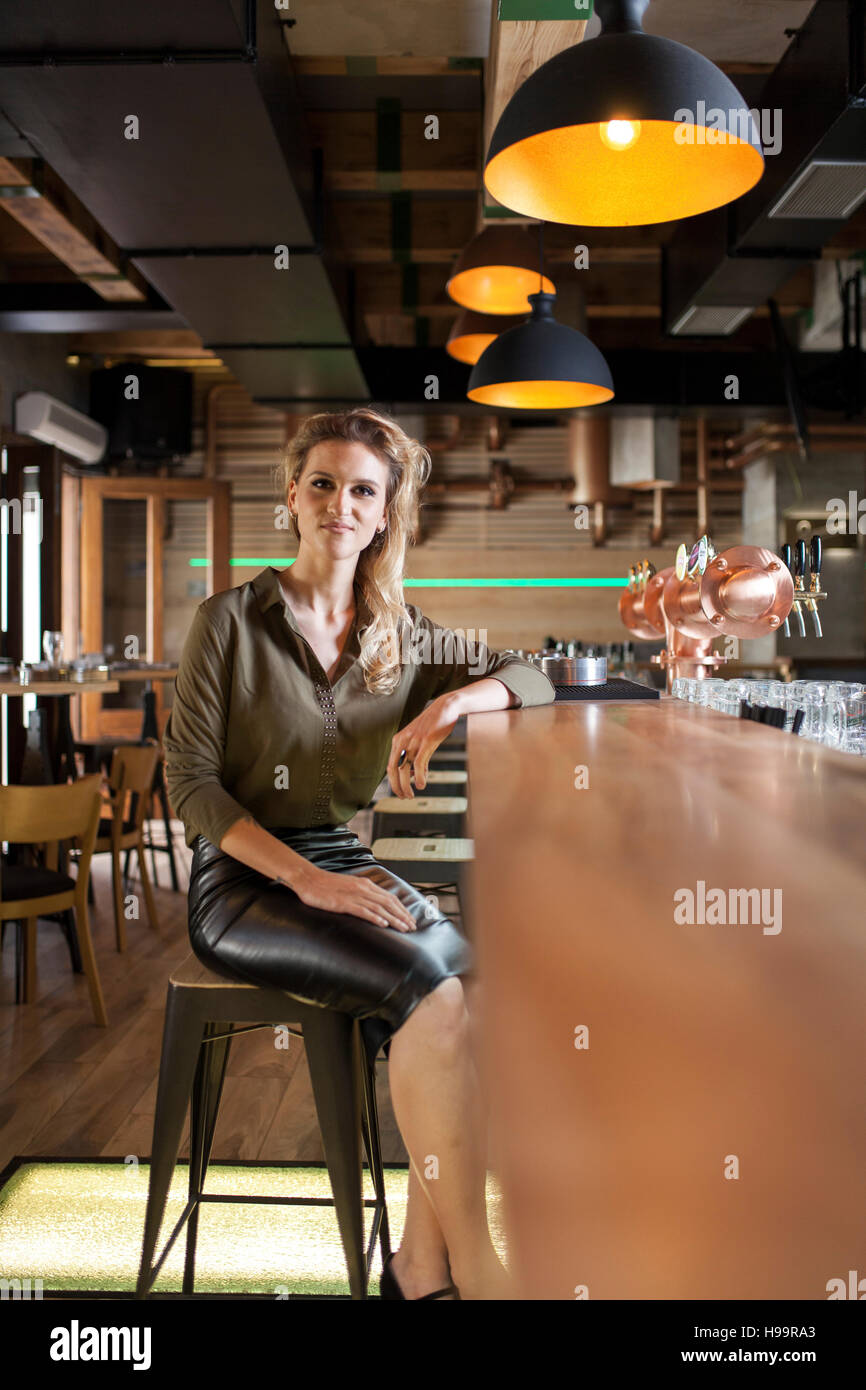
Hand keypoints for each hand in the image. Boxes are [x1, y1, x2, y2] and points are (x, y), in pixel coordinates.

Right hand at [292, 864, 416, 932]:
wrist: (308, 879)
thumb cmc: (326, 885)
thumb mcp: (349, 887)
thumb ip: (362, 894)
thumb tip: (374, 905)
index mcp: (365, 884)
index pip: (389, 897)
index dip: (402, 908)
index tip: (410, 918)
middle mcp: (363, 888)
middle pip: (389, 902)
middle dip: (403, 915)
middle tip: (412, 926)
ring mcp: (354, 895)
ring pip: (380, 908)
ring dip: (394, 919)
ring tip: (404, 928)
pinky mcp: (343, 902)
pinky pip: (362, 910)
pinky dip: (375, 917)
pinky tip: (383, 924)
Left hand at [387, 692, 460, 798]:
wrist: (446, 706)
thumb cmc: (434, 724)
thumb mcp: (421, 740)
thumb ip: (415, 756)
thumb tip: (415, 775)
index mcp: (398, 740)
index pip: (390, 766)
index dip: (393, 782)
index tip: (400, 792)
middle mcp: (403, 740)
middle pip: (393, 769)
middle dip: (396, 786)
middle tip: (404, 797)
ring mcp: (414, 741)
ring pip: (404, 768)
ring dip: (406, 785)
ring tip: (411, 795)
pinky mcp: (426, 741)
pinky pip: (419, 762)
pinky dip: (419, 776)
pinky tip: (422, 785)